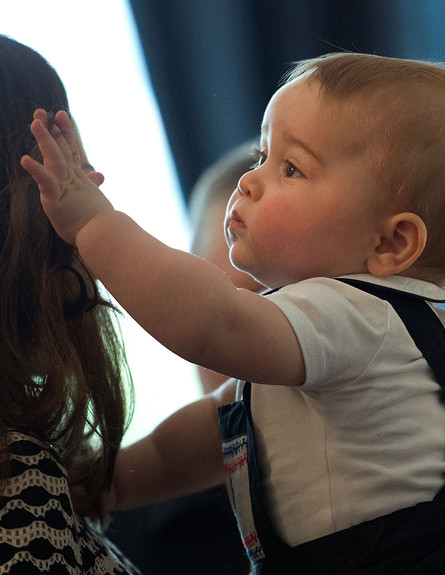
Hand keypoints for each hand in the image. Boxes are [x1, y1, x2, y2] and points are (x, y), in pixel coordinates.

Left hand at [21, 109, 113, 244]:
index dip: (65, 133)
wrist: (104, 236)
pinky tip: (24, 159)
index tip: (60, 116)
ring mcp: (65, 188)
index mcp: (77, 180)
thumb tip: (99, 174)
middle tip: (43, 111)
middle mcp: (71, 180)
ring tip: (35, 122)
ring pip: (54, 159)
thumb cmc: (99, 222)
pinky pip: (46, 182)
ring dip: (45, 140)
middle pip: (61, 149)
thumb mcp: (92, 200)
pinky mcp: (57, 199)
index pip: (70, 152)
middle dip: (53, 130)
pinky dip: (36, 170)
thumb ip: (92, 184)